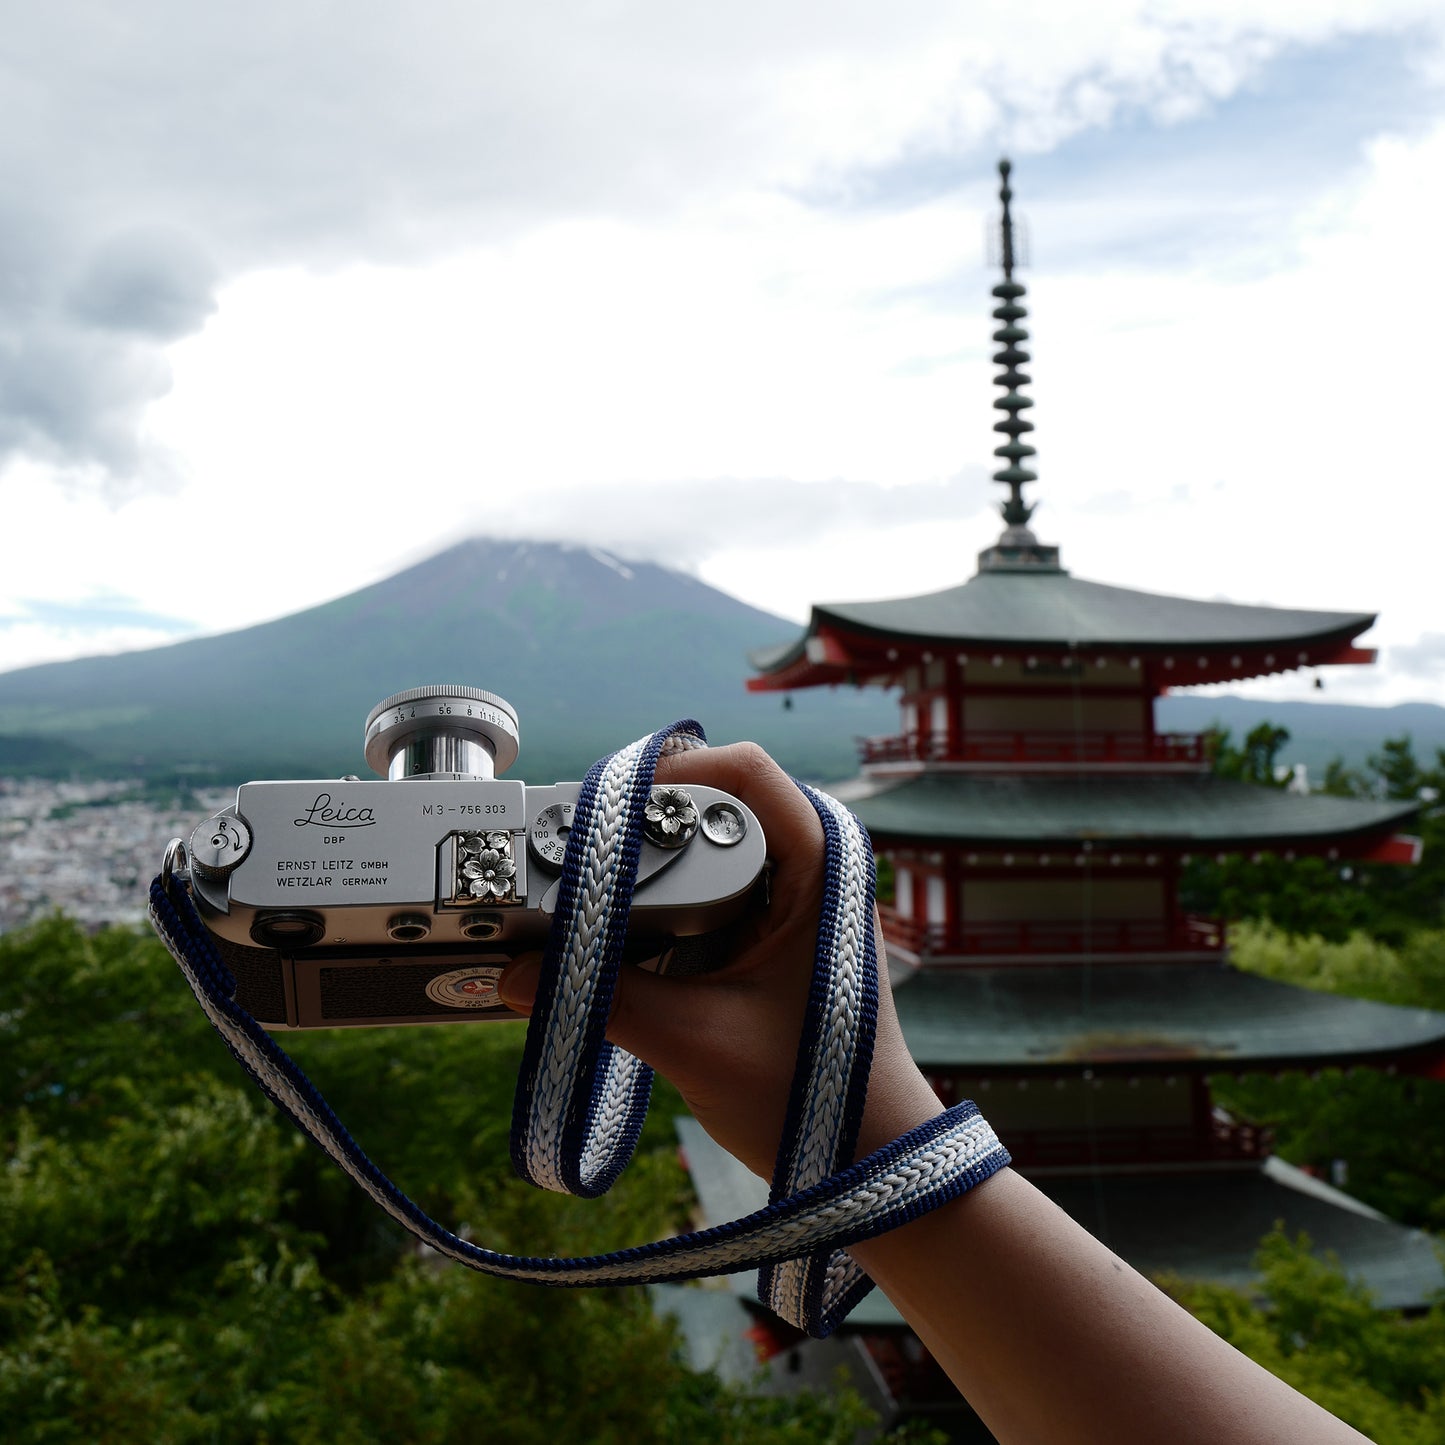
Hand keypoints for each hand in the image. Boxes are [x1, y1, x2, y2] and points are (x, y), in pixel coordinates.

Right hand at [498, 741, 942, 1178]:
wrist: (866, 1156)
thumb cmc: (813, 1098)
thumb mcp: (699, 1042)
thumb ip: (606, 1003)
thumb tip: (512, 973)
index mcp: (822, 868)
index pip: (744, 771)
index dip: (669, 773)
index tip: (604, 812)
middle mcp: (812, 865)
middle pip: (715, 797)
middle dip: (642, 818)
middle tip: (575, 851)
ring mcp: (791, 896)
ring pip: (707, 840)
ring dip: (647, 858)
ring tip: (582, 883)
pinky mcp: (769, 929)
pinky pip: (707, 883)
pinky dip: (658, 894)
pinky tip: (613, 924)